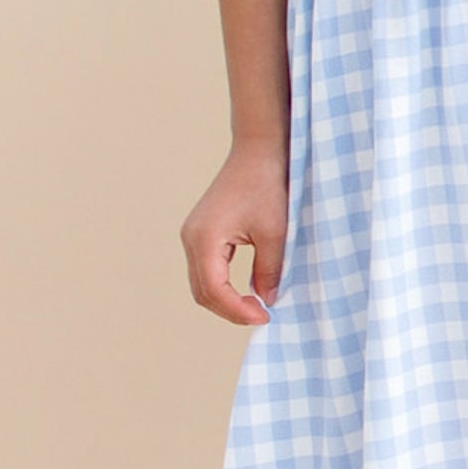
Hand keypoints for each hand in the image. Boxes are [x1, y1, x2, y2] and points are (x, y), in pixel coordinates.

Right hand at [181, 142, 287, 325]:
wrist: (260, 150)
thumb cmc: (268, 185)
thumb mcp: (276, 232)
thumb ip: (270, 269)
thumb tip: (267, 300)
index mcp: (204, 239)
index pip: (213, 290)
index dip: (237, 310)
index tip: (265, 318)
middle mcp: (191, 239)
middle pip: (202, 291)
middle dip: (230, 310)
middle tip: (262, 317)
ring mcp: (193, 235)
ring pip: (202, 282)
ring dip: (225, 299)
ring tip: (256, 308)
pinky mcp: (202, 231)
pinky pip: (207, 268)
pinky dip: (223, 284)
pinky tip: (247, 290)